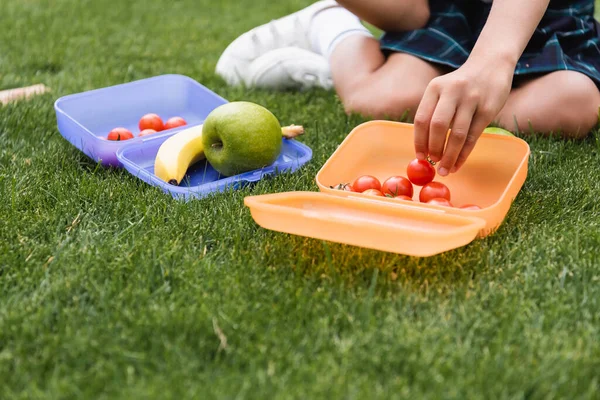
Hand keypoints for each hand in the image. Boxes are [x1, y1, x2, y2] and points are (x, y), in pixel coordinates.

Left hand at [413, 60, 513, 175]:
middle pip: (438, 127)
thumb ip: (433, 113)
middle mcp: (452, 91)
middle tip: (433, 163)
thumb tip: (424, 148)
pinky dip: (464, 154)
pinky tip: (458, 163)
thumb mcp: (442, 91)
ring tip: (445, 169)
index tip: (420, 157)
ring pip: (457, 134)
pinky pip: (473, 136)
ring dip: (449, 156)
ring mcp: (471, 99)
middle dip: (434, 149)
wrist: (491, 65)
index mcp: (435, 88)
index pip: (422, 119)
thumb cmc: (460, 86)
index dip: (419, 141)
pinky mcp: (488, 109)